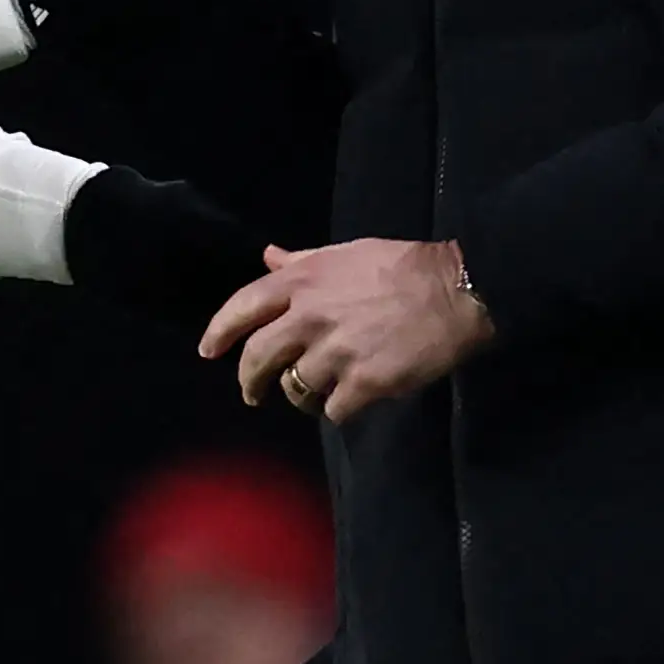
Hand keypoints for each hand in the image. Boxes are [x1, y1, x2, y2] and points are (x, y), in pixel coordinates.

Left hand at [199, 239, 495, 425]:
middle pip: (258, 357)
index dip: (219, 331)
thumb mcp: (346, 253)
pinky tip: (350, 400)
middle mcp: (310, 315)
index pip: (243, 306)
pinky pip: (332, 409)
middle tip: (252, 393)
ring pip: (294, 388)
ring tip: (314, 393)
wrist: (454, 292)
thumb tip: (268, 257)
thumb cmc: (401, 267)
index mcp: (303, 279)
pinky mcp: (363, 383)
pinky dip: (337, 409)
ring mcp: (335, 352)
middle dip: (248, 380)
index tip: (209, 351)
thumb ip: (302, 261)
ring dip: (300, 395)